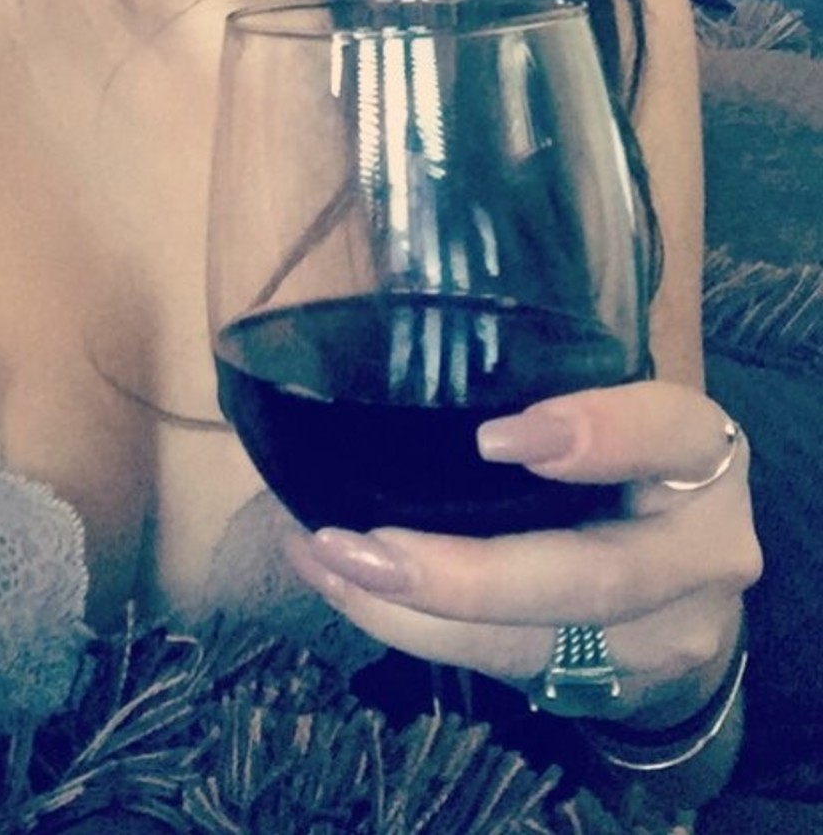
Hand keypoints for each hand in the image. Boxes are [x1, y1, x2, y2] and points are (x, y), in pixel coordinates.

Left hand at [285, 379, 761, 721]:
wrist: (683, 582)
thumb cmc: (624, 452)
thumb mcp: (616, 396)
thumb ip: (549, 377)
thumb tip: (401, 340)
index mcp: (700, 449)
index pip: (664, 433)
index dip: (595, 435)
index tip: (495, 439)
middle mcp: (698, 551)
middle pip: (593, 577)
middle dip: (468, 575)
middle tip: (362, 546)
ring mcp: (660, 635)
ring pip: (534, 642)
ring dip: (414, 612)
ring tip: (326, 562)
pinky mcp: (609, 685)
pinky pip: (502, 667)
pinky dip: (414, 630)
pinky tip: (344, 586)